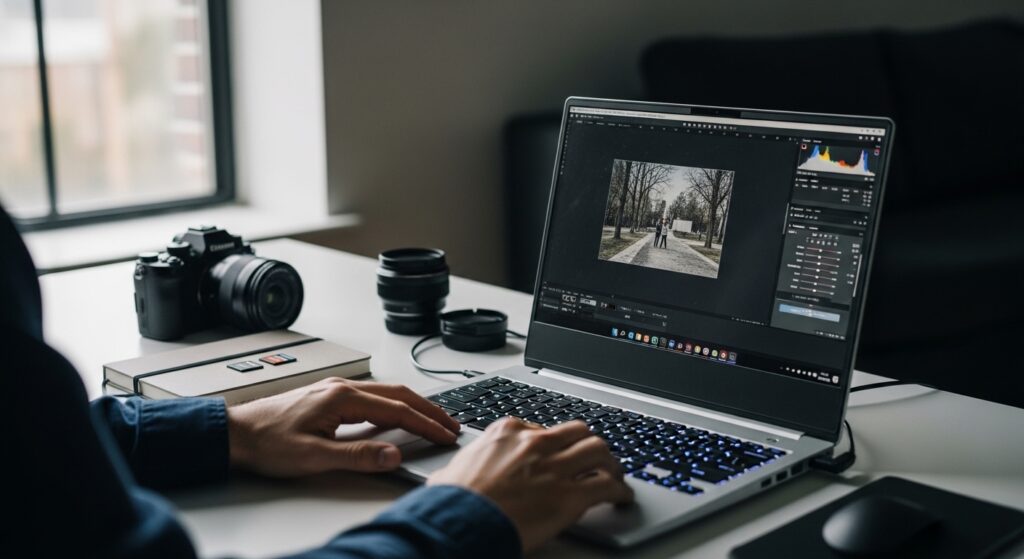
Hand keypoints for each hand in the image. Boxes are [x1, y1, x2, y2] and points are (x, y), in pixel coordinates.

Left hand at [227, 377, 460, 476]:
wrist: (234, 433)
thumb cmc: (266, 443)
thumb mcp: (314, 457)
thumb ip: (357, 457)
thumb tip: (393, 455)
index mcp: (342, 397)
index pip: (397, 410)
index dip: (425, 424)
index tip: (446, 435)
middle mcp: (342, 388)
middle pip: (398, 394)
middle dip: (428, 409)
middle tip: (451, 425)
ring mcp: (335, 390)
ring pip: (386, 394)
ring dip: (413, 406)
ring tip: (432, 421)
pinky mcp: (328, 397)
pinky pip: (372, 398)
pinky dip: (393, 406)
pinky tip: (395, 418)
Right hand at [427, 418, 633, 551]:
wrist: (459, 521)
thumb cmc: (451, 502)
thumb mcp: (450, 471)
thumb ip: (462, 468)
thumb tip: (449, 476)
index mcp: (506, 432)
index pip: (542, 428)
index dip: (554, 442)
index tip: (558, 451)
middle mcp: (535, 443)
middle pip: (577, 431)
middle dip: (588, 444)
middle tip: (593, 458)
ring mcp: (555, 467)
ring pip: (599, 450)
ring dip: (610, 463)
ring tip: (614, 474)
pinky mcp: (570, 495)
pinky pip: (608, 486)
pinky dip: (620, 491)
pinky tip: (622, 498)